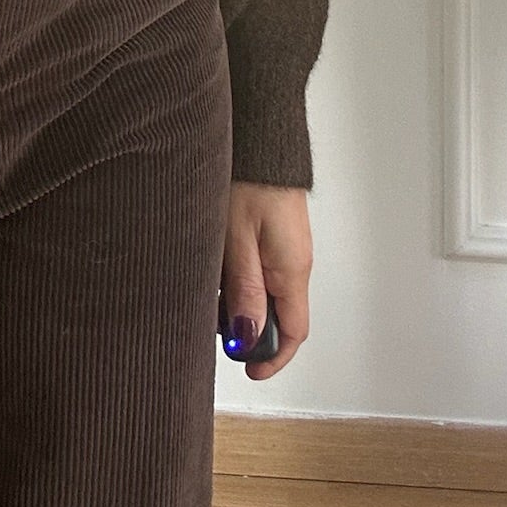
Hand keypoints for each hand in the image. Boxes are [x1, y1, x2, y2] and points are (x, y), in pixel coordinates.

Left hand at [219, 181, 310, 379]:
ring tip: (212, 292)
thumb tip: (247, 338)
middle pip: (279, 315)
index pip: (293, 332)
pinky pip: (262, 269)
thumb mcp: (237, 241)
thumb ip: (243, 290)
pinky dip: (242, 279)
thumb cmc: (249, 180)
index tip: (251, 370)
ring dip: (242, 301)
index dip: (272, 357)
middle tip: (218, 328)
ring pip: (267, 292)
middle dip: (251, 329)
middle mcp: (295, 263)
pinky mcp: (275, 233)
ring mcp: (286, 248)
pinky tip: (219, 268)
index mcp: (292, 270)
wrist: (260, 136)